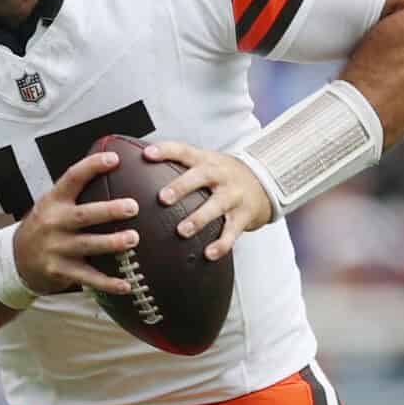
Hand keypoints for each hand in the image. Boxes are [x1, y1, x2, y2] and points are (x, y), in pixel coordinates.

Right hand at [13, 147, 143, 295]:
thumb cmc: (46, 227)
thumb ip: (77, 192)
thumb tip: (116, 165)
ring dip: (112, 243)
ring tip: (133, 238)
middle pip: (83, 215)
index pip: (72, 177)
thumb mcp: (53, 204)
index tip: (114, 159)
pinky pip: (88, 277)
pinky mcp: (59, 271)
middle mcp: (53, 222)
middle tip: (133, 207)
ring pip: (87, 245)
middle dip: (109, 211)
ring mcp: (55, 248)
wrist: (16, 259)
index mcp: (53, 201)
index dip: (92, 166)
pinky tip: (127, 285)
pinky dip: (108, 282)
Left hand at [144, 139, 270, 262]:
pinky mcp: (244, 216)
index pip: (184, 150)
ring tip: (182, 231)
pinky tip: (208, 254)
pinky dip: (221, 244)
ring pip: (217, 206)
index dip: (166, 150)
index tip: (148, 154)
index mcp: (207, 160)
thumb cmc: (224, 175)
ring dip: (199, 219)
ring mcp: (233, 196)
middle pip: (201, 177)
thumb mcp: (206, 162)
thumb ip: (179, 164)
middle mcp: (220, 175)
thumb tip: (138, 164)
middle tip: (163, 198)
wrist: (264, 183)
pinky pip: (232, 232)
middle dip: (181, 187)